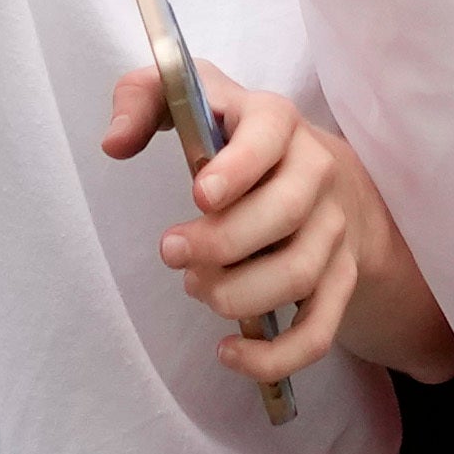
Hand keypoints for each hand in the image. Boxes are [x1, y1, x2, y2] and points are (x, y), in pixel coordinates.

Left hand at [112, 62, 386, 389]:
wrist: (326, 175)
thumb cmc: (237, 139)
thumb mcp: (192, 98)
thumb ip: (142, 99)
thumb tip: (114, 144)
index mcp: (276, 121)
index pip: (269, 136)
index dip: (236, 169)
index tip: (199, 196)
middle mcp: (316, 172)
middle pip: (283, 214)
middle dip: (221, 243)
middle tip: (172, 252)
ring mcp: (334, 229)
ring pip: (298, 274)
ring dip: (238, 294)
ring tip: (197, 287)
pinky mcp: (339, 280)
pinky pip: (318, 330)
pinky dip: (274, 355)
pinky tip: (228, 352)